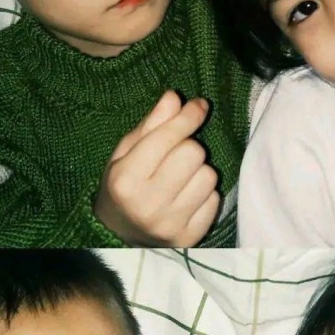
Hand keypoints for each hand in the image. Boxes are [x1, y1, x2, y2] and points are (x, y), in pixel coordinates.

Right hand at [95, 91, 220, 245]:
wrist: (120, 236)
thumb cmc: (123, 187)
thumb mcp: (126, 153)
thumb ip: (151, 125)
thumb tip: (175, 97)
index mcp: (126, 180)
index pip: (168, 138)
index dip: (187, 117)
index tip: (199, 106)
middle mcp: (148, 204)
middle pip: (193, 153)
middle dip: (189, 147)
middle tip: (177, 155)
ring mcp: (171, 224)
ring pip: (209, 176)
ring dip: (199, 171)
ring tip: (181, 179)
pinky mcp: (190, 237)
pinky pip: (215, 200)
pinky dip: (205, 194)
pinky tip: (187, 198)